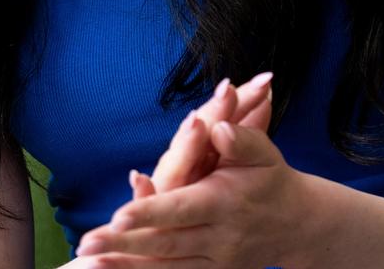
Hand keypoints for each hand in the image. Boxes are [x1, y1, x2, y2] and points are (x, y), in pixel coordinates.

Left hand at [75, 120, 312, 267]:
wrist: (299, 225)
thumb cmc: (274, 181)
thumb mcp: (266, 155)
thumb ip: (243, 140)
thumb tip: (218, 128)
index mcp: (225, 201)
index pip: (181, 207)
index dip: (150, 212)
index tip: (119, 215)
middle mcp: (217, 235)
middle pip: (164, 243)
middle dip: (122, 245)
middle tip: (85, 246)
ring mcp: (214, 260)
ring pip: (164, 267)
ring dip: (124, 267)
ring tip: (88, 264)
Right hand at [143, 72, 273, 195]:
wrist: (170, 228)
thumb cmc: (201, 186)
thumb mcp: (227, 155)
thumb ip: (246, 127)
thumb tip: (268, 90)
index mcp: (203, 143)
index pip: (224, 115)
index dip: (242, 98)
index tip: (265, 82)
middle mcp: (183, 158)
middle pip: (199, 129)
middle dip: (215, 111)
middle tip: (230, 90)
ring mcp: (169, 181)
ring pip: (176, 160)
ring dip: (184, 143)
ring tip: (197, 124)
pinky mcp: (153, 208)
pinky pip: (147, 198)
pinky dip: (142, 191)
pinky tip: (139, 179)